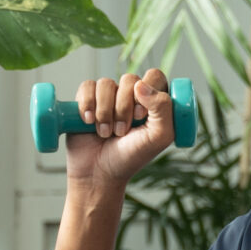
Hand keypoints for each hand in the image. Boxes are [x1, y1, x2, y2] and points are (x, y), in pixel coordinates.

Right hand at [64, 68, 176, 189]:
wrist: (99, 173)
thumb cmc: (132, 157)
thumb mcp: (159, 137)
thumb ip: (163, 108)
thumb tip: (141, 84)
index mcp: (154, 101)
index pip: (155, 76)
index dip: (148, 92)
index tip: (142, 115)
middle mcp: (132, 95)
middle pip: (130, 79)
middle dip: (124, 108)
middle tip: (122, 131)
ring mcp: (109, 96)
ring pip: (106, 83)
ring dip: (105, 112)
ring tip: (105, 133)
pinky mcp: (87, 99)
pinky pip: (87, 86)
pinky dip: (87, 105)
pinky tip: (89, 123)